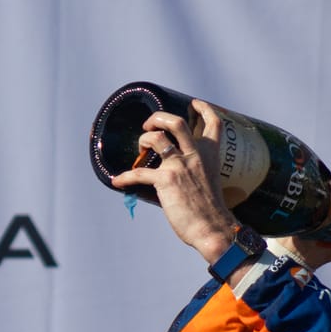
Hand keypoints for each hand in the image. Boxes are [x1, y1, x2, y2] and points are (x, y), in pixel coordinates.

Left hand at [107, 100, 246, 263]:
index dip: (204, 109)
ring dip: (144, 140)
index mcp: (209, 154)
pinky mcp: (166, 180)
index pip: (213, 123)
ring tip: (140, 149)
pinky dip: (124, 177)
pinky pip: (138, 174)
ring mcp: (180, 165)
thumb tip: (174, 172)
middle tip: (150, 125)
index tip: (194, 103)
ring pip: (157, 138)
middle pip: (176, 122)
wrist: (212, 227)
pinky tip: (117, 181)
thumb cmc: (210, 210)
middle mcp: (195, 155)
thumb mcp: (209, 180)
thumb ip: (195, 169)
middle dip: (158, 118)